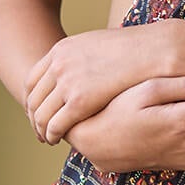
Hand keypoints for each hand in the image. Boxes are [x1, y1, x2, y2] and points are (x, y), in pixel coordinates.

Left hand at [25, 24, 169, 143]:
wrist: (152, 51)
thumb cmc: (133, 49)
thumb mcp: (97, 44)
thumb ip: (81, 57)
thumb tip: (80, 68)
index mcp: (61, 50)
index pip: (32, 79)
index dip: (32, 99)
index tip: (36, 110)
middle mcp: (59, 65)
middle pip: (34, 98)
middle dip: (33, 116)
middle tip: (38, 129)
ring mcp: (68, 82)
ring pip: (41, 114)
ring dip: (41, 129)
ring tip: (47, 138)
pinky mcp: (79, 101)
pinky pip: (56, 124)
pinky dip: (52, 134)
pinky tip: (56, 140)